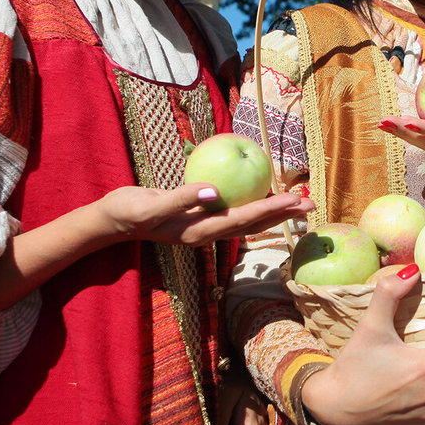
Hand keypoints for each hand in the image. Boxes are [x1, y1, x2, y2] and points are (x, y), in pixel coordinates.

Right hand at [93, 185, 313, 247]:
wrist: (112, 221)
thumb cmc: (128, 210)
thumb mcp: (150, 205)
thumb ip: (181, 198)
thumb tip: (214, 191)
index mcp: (199, 231)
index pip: (243, 220)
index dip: (270, 210)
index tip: (294, 199)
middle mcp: (207, 233)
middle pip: (253, 224)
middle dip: (283, 214)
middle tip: (311, 203)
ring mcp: (205, 229)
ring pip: (248, 221)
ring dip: (274, 212)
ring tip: (299, 203)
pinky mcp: (202, 220)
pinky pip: (235, 213)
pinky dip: (254, 205)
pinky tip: (265, 195)